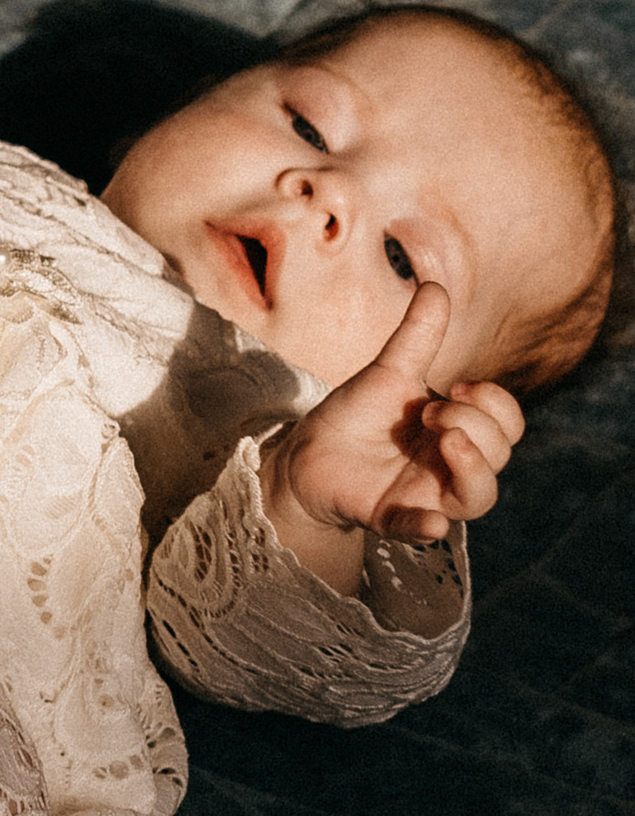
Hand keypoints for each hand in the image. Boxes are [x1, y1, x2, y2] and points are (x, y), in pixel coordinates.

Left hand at [261, 281, 524, 587]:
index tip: (457, 385)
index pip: (508, 428)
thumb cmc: (357, 416)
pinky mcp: (390, 517)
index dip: (497, 405)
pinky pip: (419, 530)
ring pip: (479, 498)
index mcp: (456, 432)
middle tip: (431, 410)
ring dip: (473, 466)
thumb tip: (436, 286)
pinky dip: (427, 525)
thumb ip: (417, 337)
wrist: (307, 451)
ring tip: (444, 438)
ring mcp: (425, 495)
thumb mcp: (389, 372)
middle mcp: (450, 468)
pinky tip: (430, 520)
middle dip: (475, 424)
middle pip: (499, 456)